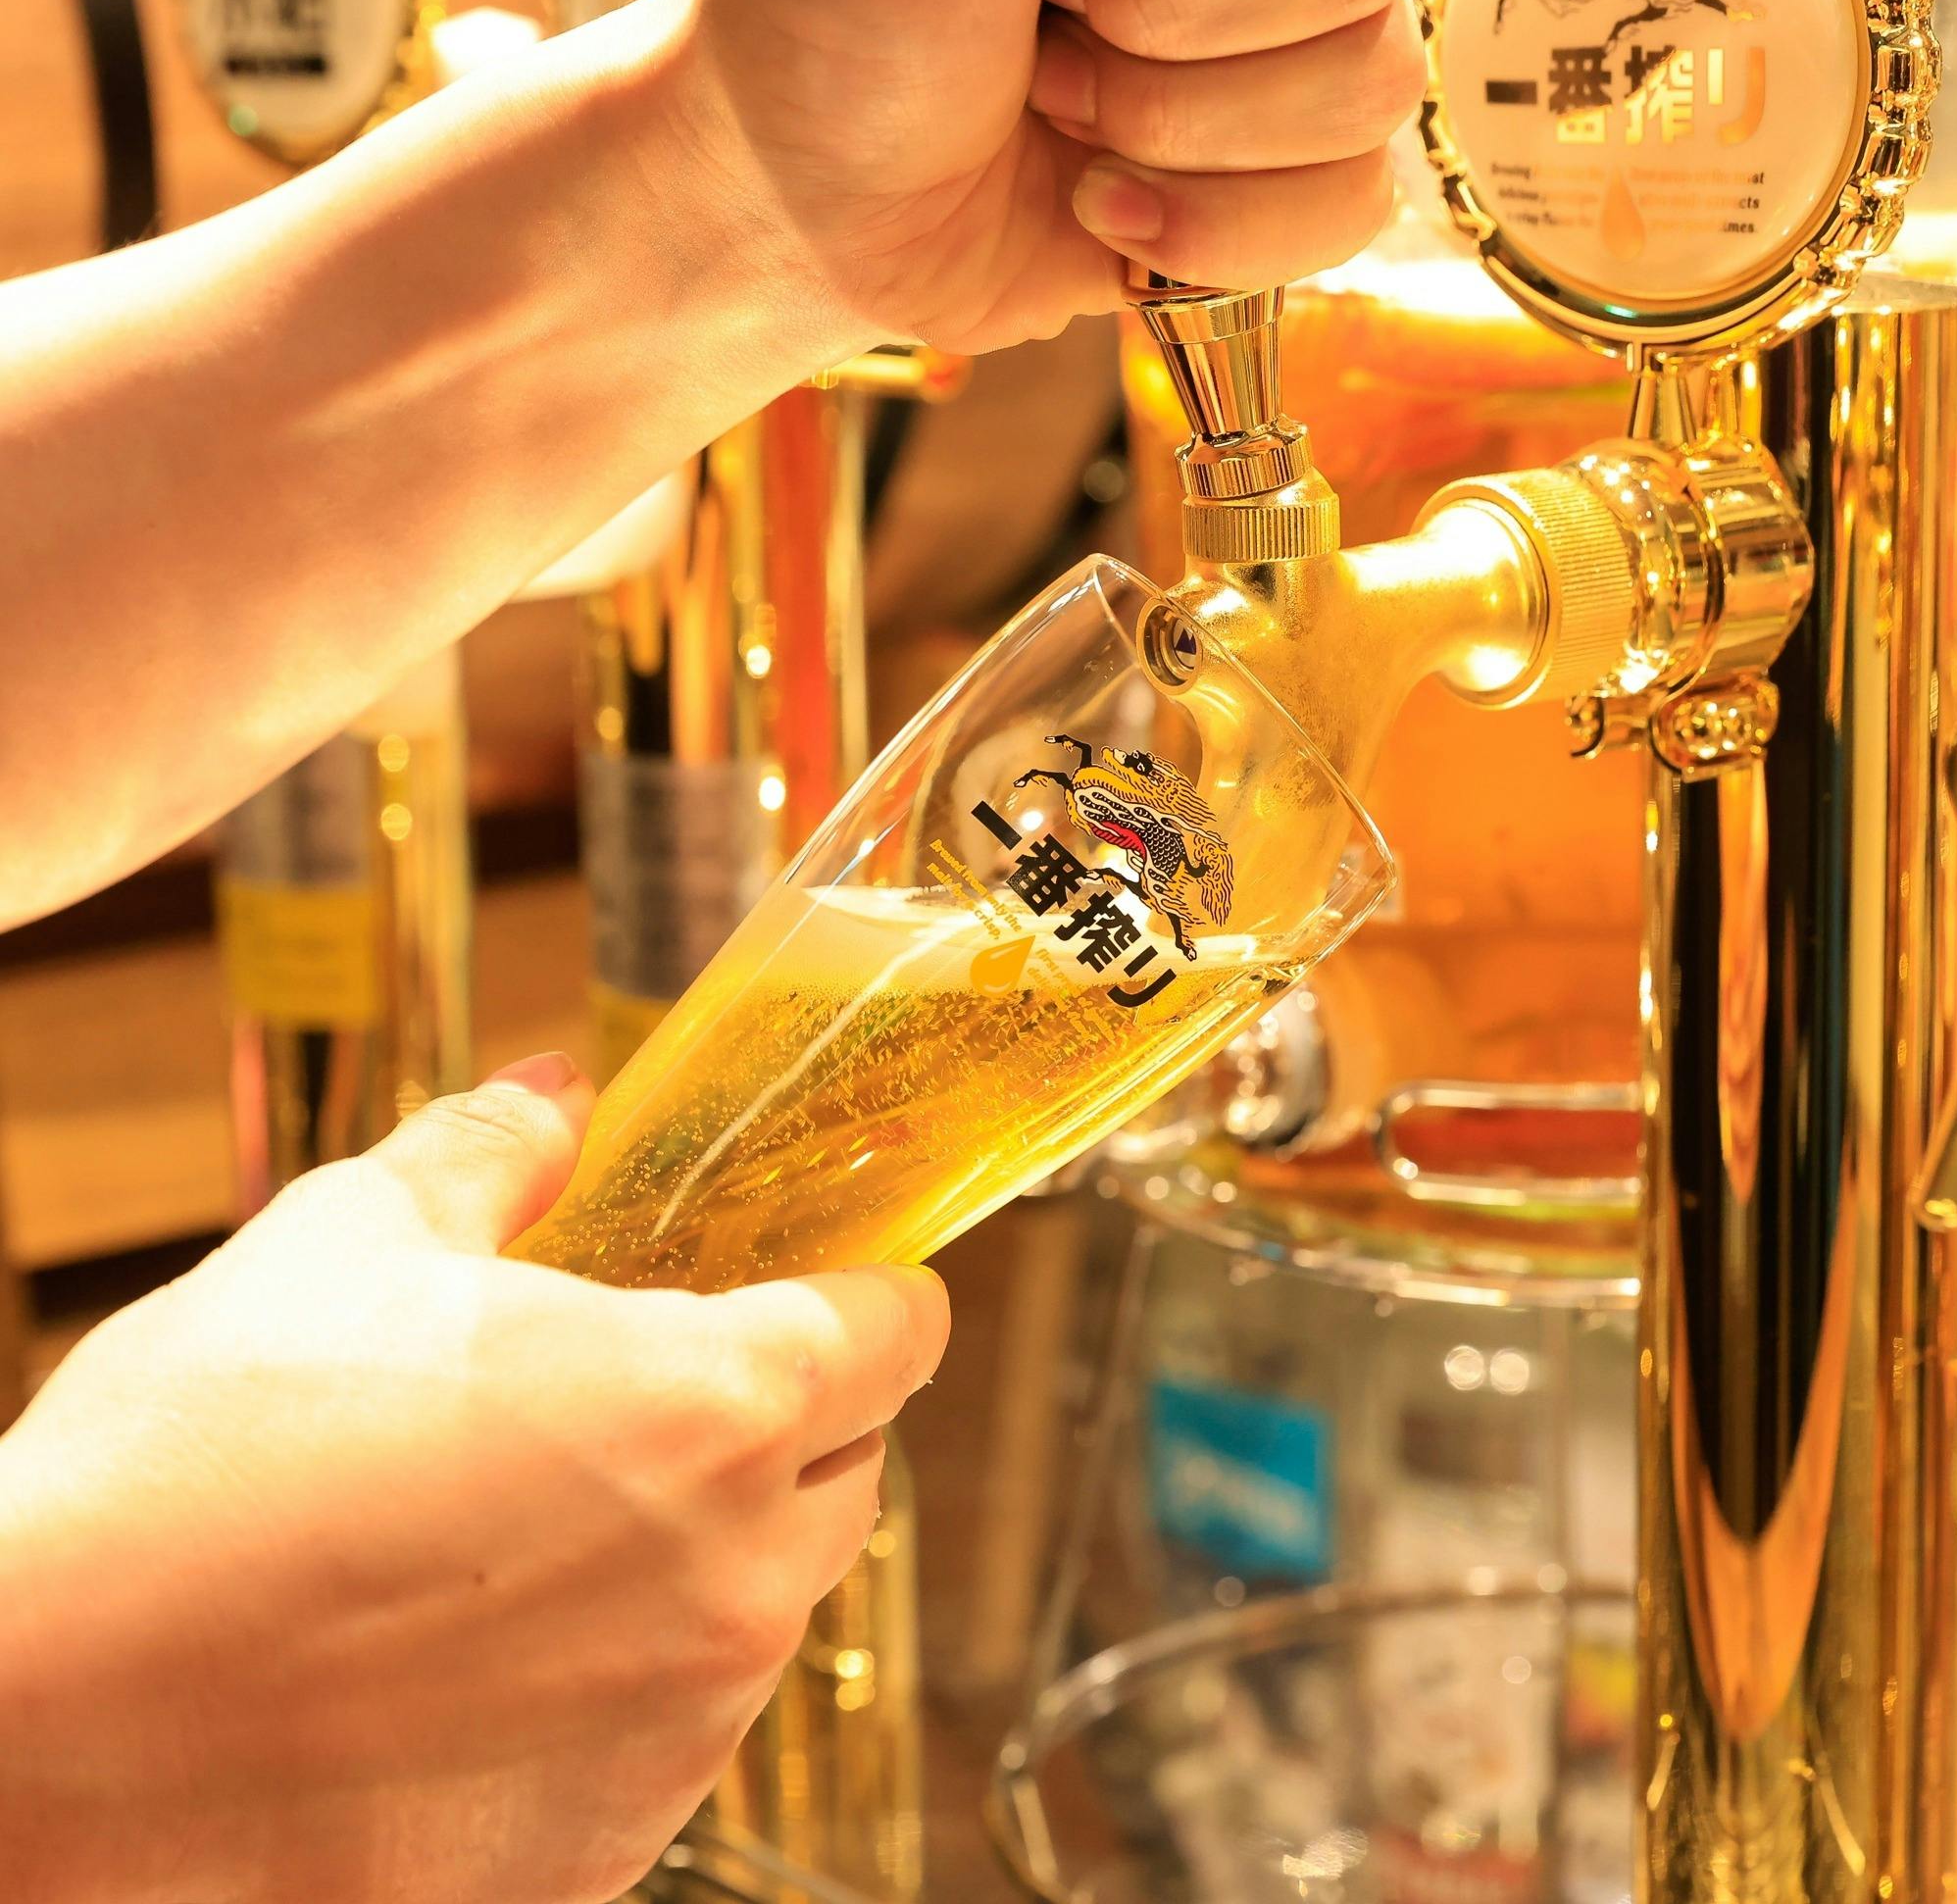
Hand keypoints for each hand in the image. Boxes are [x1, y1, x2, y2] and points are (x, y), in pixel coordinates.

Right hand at [0, 1055, 948, 1903]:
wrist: (33, 1726)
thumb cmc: (195, 1468)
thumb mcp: (347, 1240)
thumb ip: (492, 1151)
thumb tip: (558, 1095)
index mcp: (714, 1404)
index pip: (902, 1329)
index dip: (868, 1289)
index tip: (812, 1280)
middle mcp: (736, 1577)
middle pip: (854, 1465)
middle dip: (789, 1412)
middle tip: (658, 1381)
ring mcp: (682, 1728)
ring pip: (770, 1599)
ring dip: (706, 1543)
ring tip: (547, 1517)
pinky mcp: (611, 1846)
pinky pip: (678, 1727)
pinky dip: (629, 1672)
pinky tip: (492, 1644)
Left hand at [671, 0, 1425, 352]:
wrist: (798, 195)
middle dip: (1171, 31)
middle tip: (1047, 35)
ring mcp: (1273, 59)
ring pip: (1369, 93)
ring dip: (1184, 131)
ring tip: (1063, 117)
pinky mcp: (1263, 190)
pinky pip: (1354, 205)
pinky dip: (1220, 231)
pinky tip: (1109, 211)